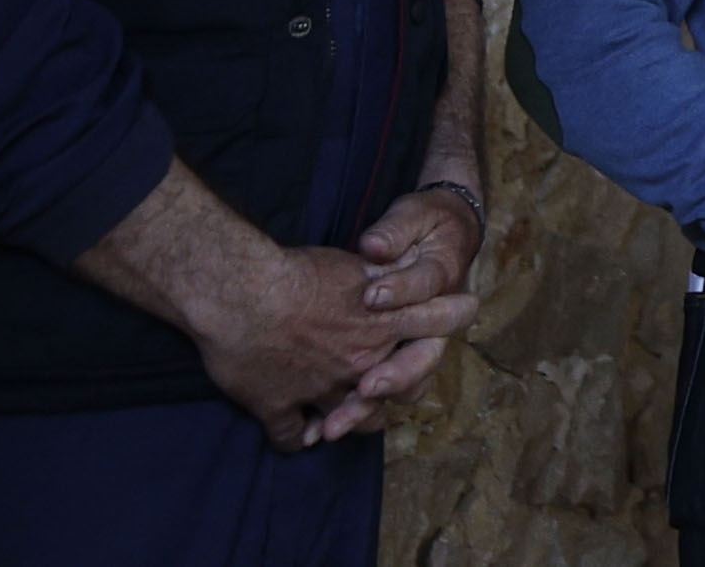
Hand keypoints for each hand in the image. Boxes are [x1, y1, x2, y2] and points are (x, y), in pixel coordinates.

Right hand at [76, 165, 474, 452]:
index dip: (455, 317)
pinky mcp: (278, 408)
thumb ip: (382, 274)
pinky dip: (300, 437)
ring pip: (349, 421)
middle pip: (399, 389)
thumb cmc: (295, 272)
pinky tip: (303, 431)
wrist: (238, 294)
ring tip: (344, 415)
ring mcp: (320, 390)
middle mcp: (359, 363)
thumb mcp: (352, 265)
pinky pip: (294, 439)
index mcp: (382, 323)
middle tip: (386, 380)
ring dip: (349, 418)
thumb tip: (405, 265)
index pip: (439, 323)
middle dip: (397, 387)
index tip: (466, 311)